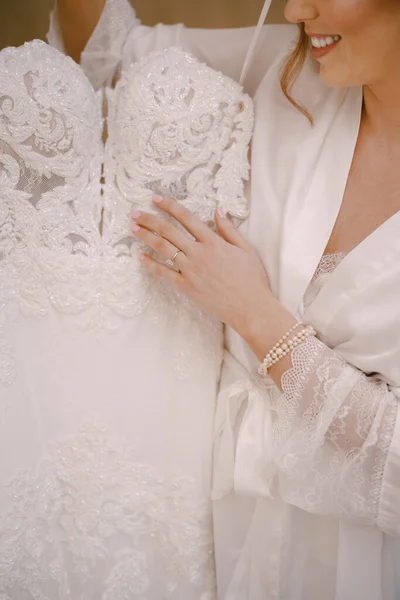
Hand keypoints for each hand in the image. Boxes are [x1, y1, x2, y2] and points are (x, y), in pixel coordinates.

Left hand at [131, 195, 276, 339]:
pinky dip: (151, 264)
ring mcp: (191, 270)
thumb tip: (218, 211)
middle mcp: (199, 253)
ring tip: (133, 229)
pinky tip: (140, 257)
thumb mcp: (246, 249)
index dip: (169, 206)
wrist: (250, 308)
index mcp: (214, 242)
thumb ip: (229, 230)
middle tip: (135, 213)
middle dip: (150, 219)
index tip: (155, 199)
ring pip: (163, 249)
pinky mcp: (186, 287)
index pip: (186, 218)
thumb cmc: (252, 279)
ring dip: (146, 237)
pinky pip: (164, 273)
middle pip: (169, 231)